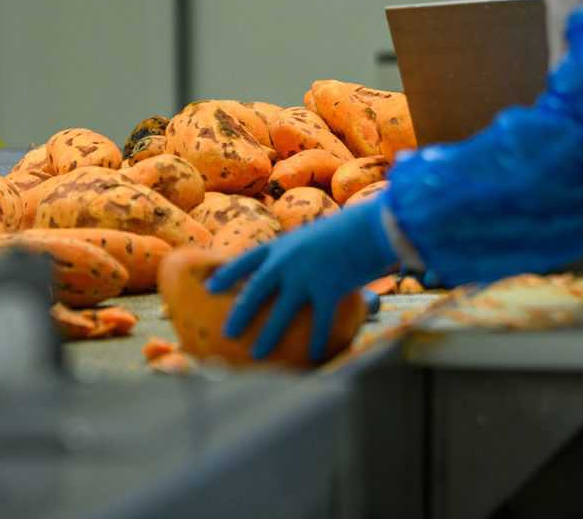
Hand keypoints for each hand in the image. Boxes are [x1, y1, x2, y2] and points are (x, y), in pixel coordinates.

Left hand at [206, 198, 397, 361]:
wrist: (374, 225)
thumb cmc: (347, 229)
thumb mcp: (314, 237)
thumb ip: (300, 257)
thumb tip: (293, 275)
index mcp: (282, 244)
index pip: (245, 260)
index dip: (226, 274)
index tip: (208, 287)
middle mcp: (288, 260)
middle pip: (255, 290)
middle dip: (240, 312)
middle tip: (227, 332)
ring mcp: (307, 275)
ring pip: (280, 312)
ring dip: (268, 335)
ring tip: (257, 355)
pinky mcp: (329, 288)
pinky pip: (319, 322)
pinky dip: (317, 341)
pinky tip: (313, 357)